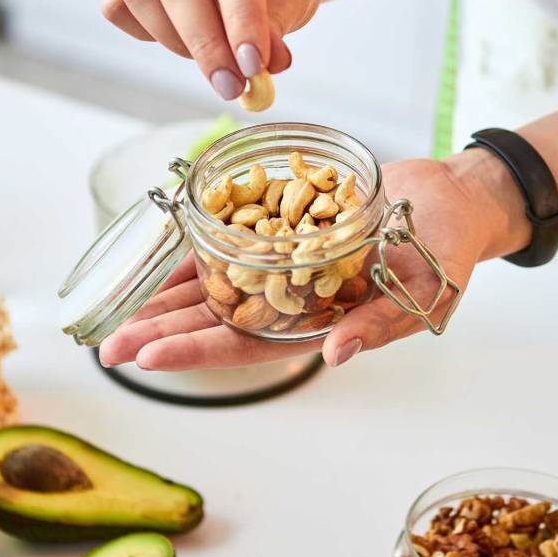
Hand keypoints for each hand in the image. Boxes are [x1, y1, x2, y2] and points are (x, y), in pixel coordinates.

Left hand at [98, 151, 528, 369]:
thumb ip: (380, 322)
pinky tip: (156, 256)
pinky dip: (195, 248)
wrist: (451, 199)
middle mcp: (293, 302)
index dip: (196, 353)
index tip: (147, 357)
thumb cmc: (447, 251)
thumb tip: (336, 354)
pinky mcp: (281, 229)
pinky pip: (229, 241)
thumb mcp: (424, 290)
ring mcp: (283, 267)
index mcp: (321, 326)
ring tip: (112, 311)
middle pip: (215, 322)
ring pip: (213, 286)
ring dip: (164, 297)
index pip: (247, 348)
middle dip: (161, 332)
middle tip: (105, 346)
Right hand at [101, 0, 344, 100]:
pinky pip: (119, 6)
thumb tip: (263, 66)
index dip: (240, 20)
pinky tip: (186, 40)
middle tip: (233, 86)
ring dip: (178, 42)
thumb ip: (279, 23)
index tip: (254, 67)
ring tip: (219, 62)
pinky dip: (150, 34)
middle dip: (206, 43)